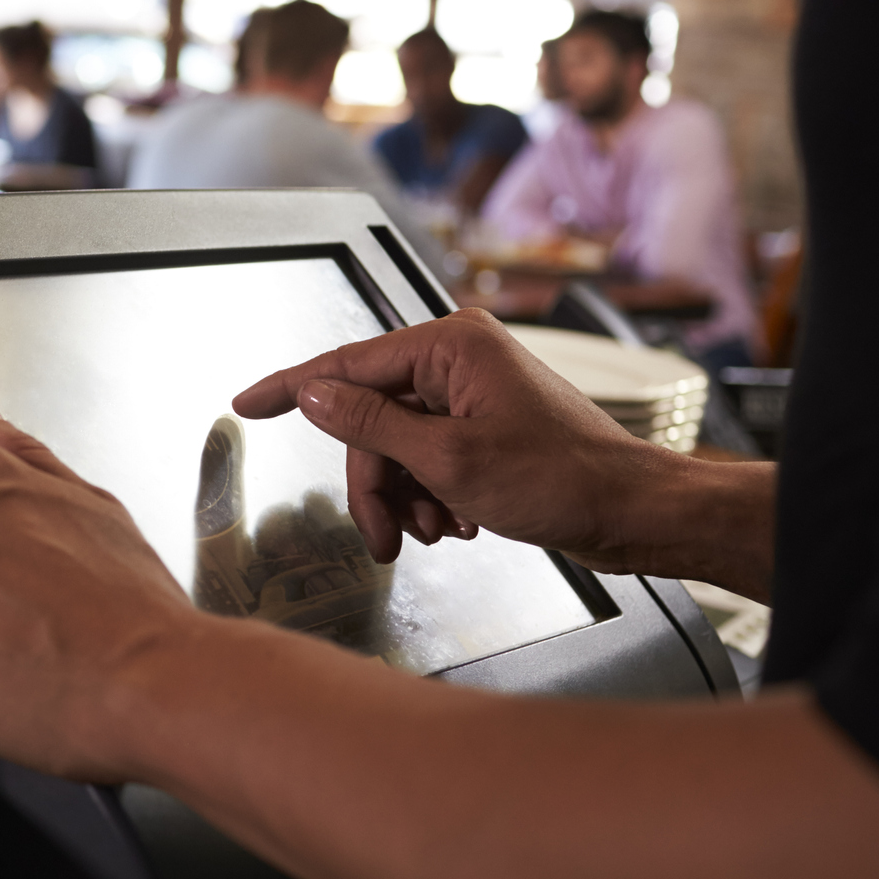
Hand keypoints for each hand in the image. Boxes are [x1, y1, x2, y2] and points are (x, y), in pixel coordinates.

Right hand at [232, 307, 675, 574]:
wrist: (631, 512)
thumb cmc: (563, 480)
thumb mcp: (449, 459)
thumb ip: (372, 425)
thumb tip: (316, 396)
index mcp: (451, 345)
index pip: (347, 363)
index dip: (291, 389)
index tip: (248, 402)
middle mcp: (460, 359)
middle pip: (371, 418)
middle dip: (375, 482)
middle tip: (384, 533)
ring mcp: (472, 392)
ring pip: (397, 445)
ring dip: (405, 496)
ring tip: (434, 532)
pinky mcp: (484, 424)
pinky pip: (428, 456)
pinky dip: (431, 495)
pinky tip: (456, 523)